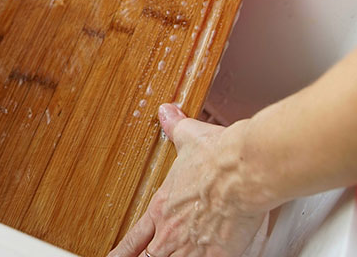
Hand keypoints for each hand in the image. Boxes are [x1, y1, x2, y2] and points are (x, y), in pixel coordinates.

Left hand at [108, 104, 270, 256]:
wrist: (241, 171)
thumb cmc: (218, 158)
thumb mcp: (189, 137)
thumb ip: (175, 128)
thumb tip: (167, 113)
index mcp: (162, 206)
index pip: (134, 236)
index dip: (123, 249)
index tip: (115, 255)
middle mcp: (171, 230)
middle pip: (148, 256)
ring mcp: (190, 247)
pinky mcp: (215, 255)